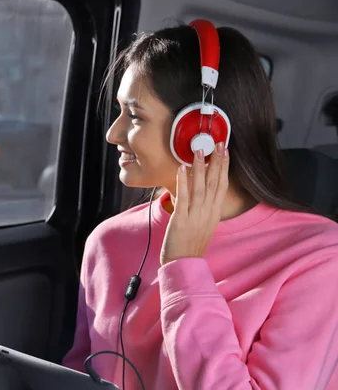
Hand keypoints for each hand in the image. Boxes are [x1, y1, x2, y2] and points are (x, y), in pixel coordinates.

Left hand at [160, 142, 229, 264]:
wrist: (184, 263)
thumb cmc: (190, 244)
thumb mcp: (203, 224)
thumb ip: (203, 207)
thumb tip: (199, 191)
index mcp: (214, 213)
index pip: (222, 185)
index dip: (224, 167)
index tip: (226, 152)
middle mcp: (208, 212)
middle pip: (214, 182)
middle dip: (217, 162)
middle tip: (219, 143)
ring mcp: (195, 215)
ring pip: (200, 187)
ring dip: (200, 168)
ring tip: (199, 151)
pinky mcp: (181, 219)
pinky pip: (183, 197)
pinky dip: (182, 182)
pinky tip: (182, 169)